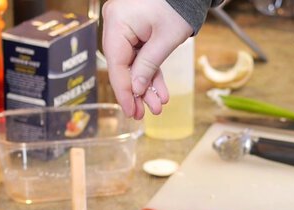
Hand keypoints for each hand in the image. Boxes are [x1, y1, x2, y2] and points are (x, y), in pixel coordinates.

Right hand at [101, 0, 192, 119]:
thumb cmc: (179, 6)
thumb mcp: (165, 41)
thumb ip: (148, 67)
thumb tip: (135, 90)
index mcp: (117, 23)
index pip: (116, 65)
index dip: (123, 91)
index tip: (130, 111)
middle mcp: (115, 23)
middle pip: (122, 66)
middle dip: (136, 92)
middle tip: (142, 115)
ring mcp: (124, 26)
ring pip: (132, 63)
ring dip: (145, 85)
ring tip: (157, 106)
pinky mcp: (134, 29)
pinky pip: (139, 54)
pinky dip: (150, 71)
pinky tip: (159, 91)